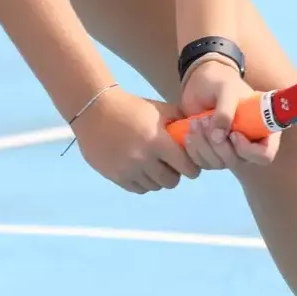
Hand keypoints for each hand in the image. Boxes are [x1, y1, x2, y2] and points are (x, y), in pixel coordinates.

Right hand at [69, 86, 199, 193]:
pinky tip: (140, 169)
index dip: (191, 167)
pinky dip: (142, 182)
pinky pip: (138, 188)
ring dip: (157, 178)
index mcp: (158, 141)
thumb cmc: (131, 107)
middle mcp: (143, 158)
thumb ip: (180, 120)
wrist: (94, 109)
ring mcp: (128, 169)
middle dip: (175, 174)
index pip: (187, 168)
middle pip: (171, 181)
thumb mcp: (158, 109)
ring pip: (154, 186)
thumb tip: (201, 130)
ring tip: (153, 165)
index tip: (189, 165)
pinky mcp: (115, 175)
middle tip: (171, 165)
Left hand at [177, 57, 278, 170]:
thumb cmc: (220, 82)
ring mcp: (229, 151)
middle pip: (238, 162)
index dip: (249, 151)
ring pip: (218, 164)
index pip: (264, 154)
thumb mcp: (226, 90)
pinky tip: (189, 133)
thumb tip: (219, 138)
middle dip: (218, 146)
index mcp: (262, 129)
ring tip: (195, 122)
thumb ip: (225, 111)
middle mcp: (248, 144)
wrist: (201, 82)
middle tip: (204, 122)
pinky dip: (194, 150)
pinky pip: (203, 163)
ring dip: (203, 146)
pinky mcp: (211, 152)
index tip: (233, 134)